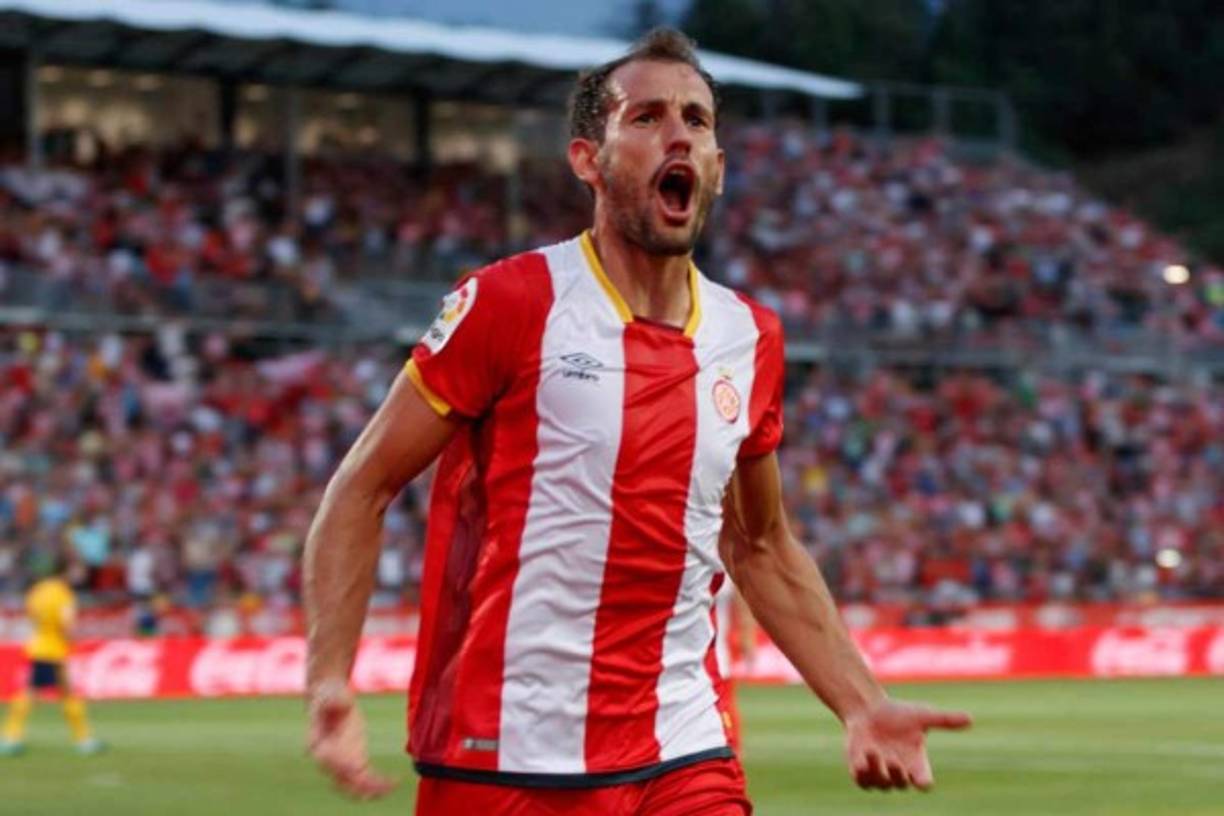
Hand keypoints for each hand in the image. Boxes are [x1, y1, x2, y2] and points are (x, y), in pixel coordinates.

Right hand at [307, 682, 397, 799]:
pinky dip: (378, 783)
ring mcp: (341, 762)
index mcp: (317, 744)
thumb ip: (335, 699)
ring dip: (370, 790)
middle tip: (378, 786)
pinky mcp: (354, 760)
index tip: (357, 768)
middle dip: (359, 785)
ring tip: (390, 786)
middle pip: (341, 778)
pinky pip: (365, 777)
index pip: (328, 760)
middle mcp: (327, 759)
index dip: (341, 766)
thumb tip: (342, 703)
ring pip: (353, 784)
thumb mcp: (331, 693)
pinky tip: (394, 782)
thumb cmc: (329, 694)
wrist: (329, 697)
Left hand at [844, 699, 970, 791]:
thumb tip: (970, 719)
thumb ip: (944, 720)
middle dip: (897, 774)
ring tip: (873, 750)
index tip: (922, 780)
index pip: (924, 782)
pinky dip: (862, 775)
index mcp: (916, 763)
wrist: (868, 709)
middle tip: (892, 759)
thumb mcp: (922, 715)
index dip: (923, 782)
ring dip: (877, 771)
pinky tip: (860, 763)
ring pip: (881, 784)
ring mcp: (879, 772)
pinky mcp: (861, 770)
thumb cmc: (899, 714)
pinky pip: (862, 782)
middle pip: (902, 784)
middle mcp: (899, 771)